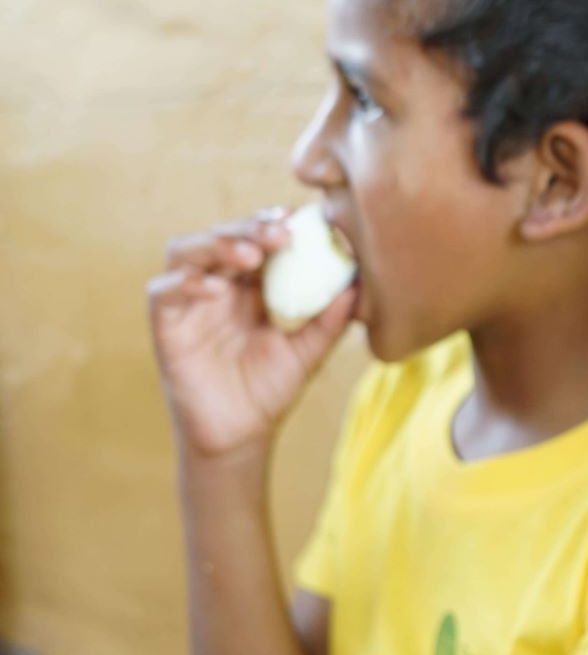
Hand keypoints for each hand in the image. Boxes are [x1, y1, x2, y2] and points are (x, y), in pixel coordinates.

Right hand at [148, 209, 355, 461]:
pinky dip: (186, 282)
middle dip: (250, 228)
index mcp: (251, 282)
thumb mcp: (309, 351)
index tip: (301, 220)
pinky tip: (214, 289)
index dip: (273, 223)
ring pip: (188, 251)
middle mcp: (218, 282)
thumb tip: (358, 284)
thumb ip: (330, 319)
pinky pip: (164, 290)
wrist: (240, 434)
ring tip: (250, 256)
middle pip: (223, 235)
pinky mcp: (166, 323)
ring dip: (218, 245)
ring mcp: (189, 300)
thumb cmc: (272, 388)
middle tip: (281, 235)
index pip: (257, 238)